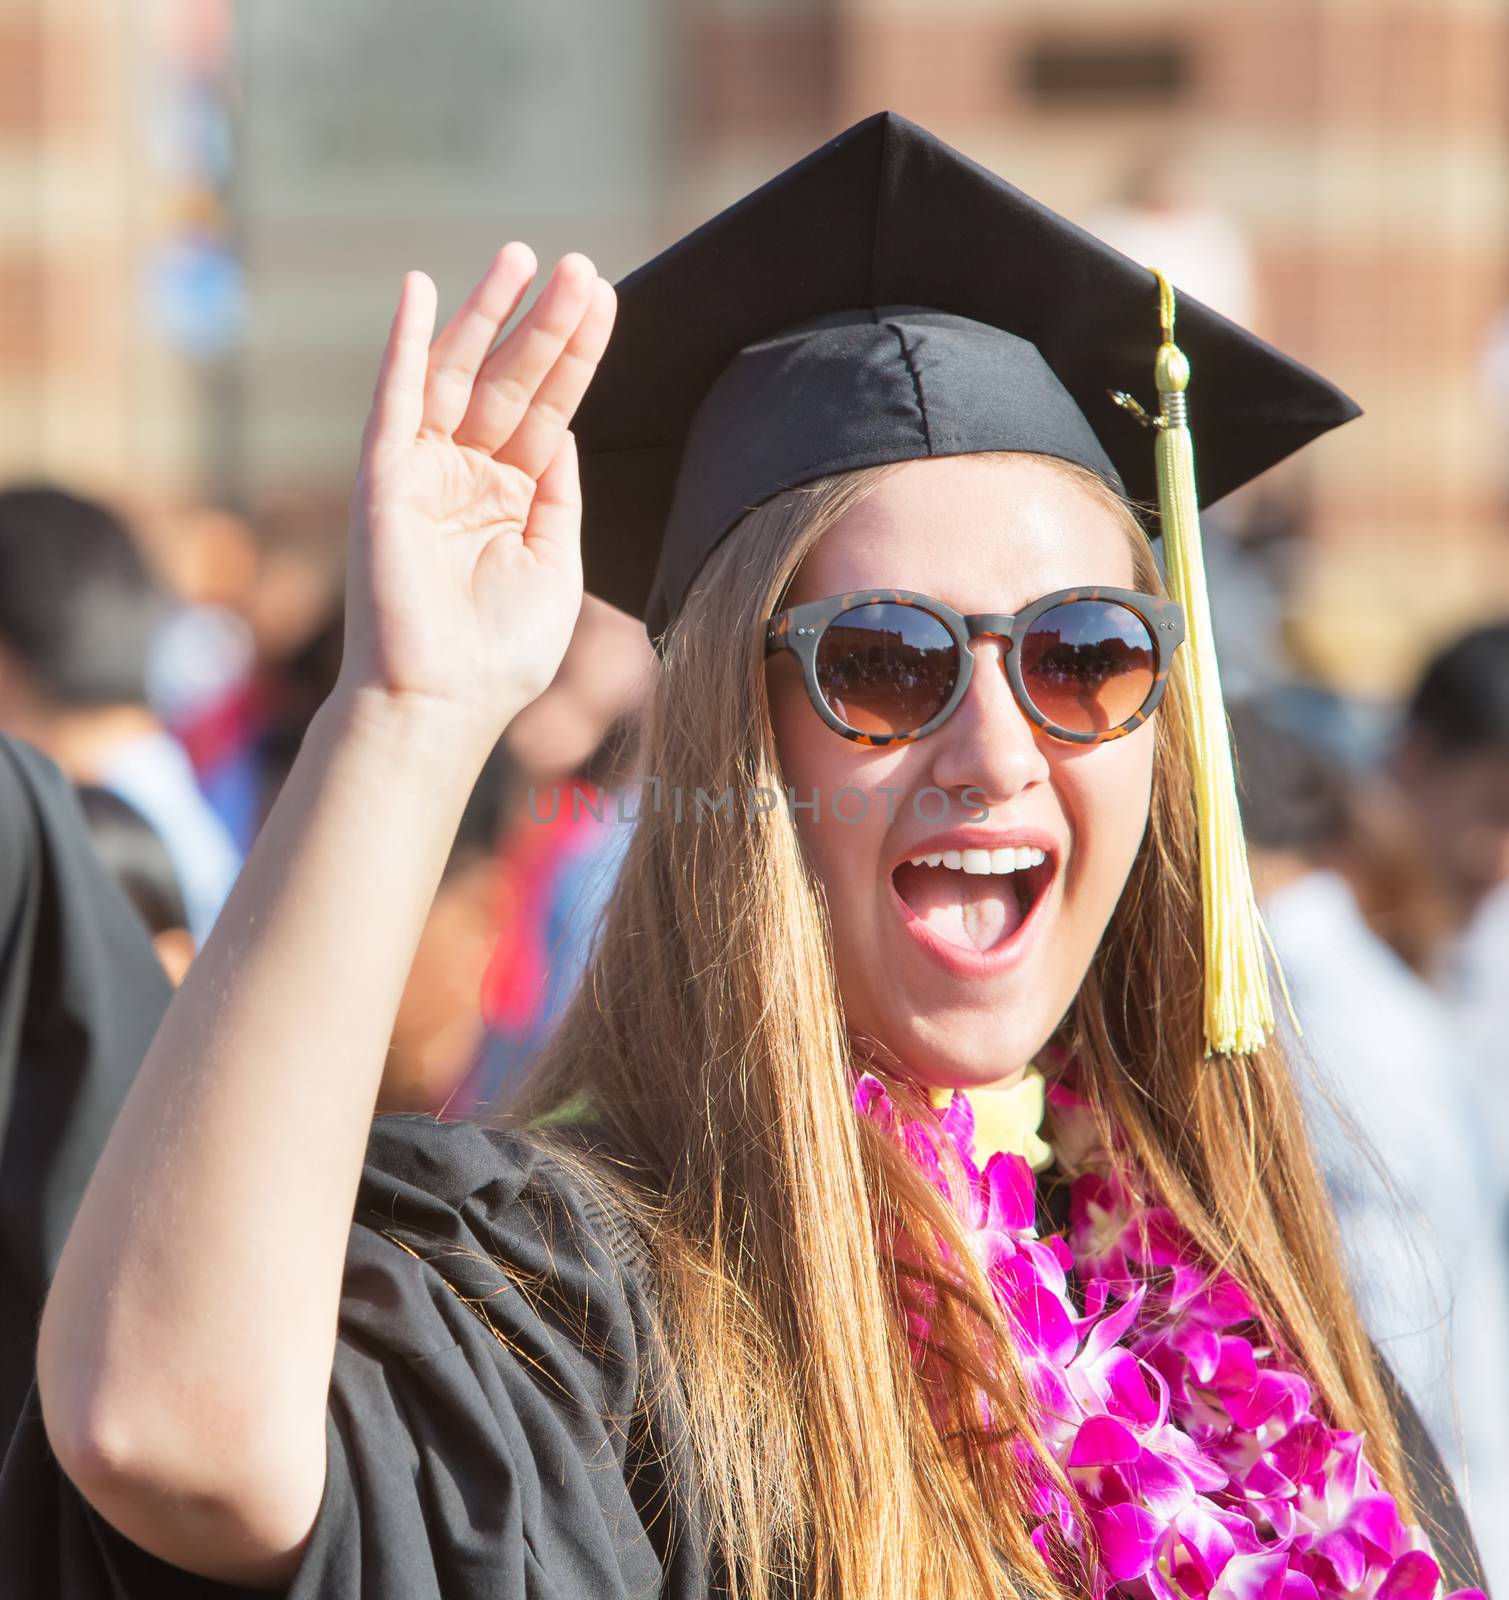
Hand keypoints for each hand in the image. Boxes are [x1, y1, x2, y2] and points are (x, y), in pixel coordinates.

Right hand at [340, 245, 616, 745]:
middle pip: (513, 382)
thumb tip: (564, 432)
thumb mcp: (554, 563)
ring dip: (489, 316)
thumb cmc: (501, 651)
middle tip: (580, 266)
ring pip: (460, 376)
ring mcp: (424, 472)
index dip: (576, 356)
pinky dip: (404, 345)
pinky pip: (394, 400)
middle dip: (545, 324)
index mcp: (511, 497)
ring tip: (520, 259)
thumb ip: (558, 494)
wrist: (443, 701)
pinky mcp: (383, 478)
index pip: (550, 410)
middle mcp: (466, 475)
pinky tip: (420, 292)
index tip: (605, 301)